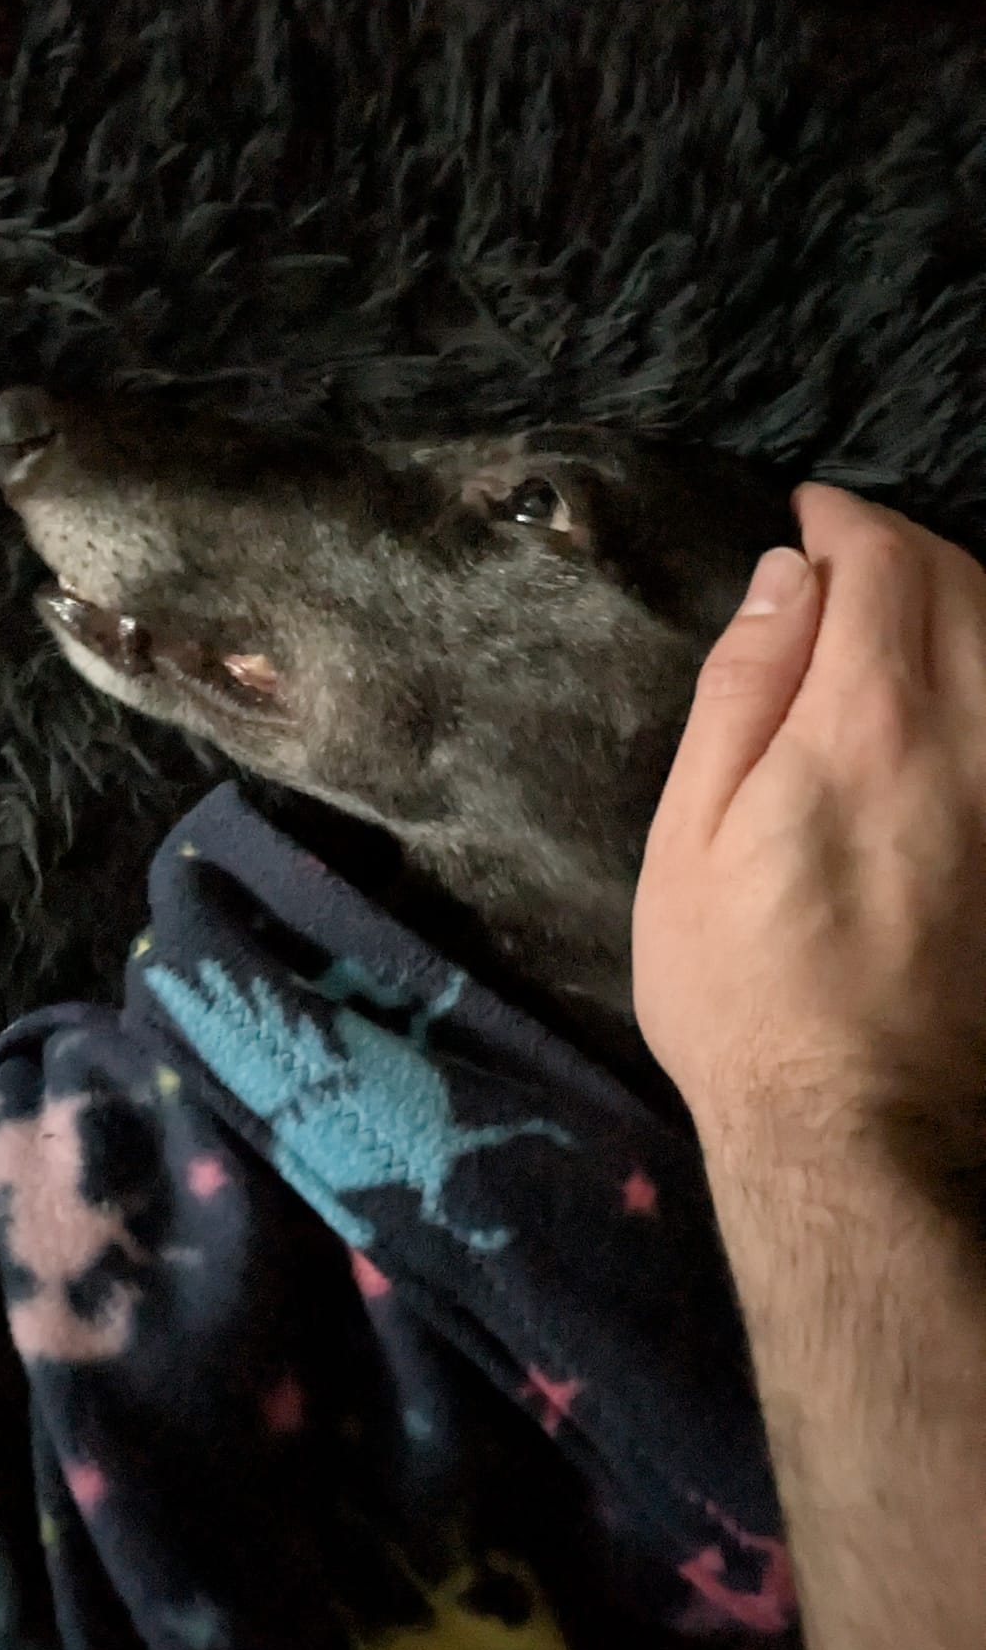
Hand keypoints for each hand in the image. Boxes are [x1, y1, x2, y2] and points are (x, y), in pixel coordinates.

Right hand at [632, 484, 985, 1182]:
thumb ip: (744, 691)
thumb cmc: (744, 990)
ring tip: (905, 612)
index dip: (842, 520)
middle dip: (906, 547)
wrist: (859, 1130)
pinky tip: (961, 694)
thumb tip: (786, 579)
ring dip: (964, 597)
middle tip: (848, 560)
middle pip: (964, 582)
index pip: (880, 559)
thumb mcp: (692, 837)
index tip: (807, 519)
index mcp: (867, 721)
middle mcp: (971, 735)